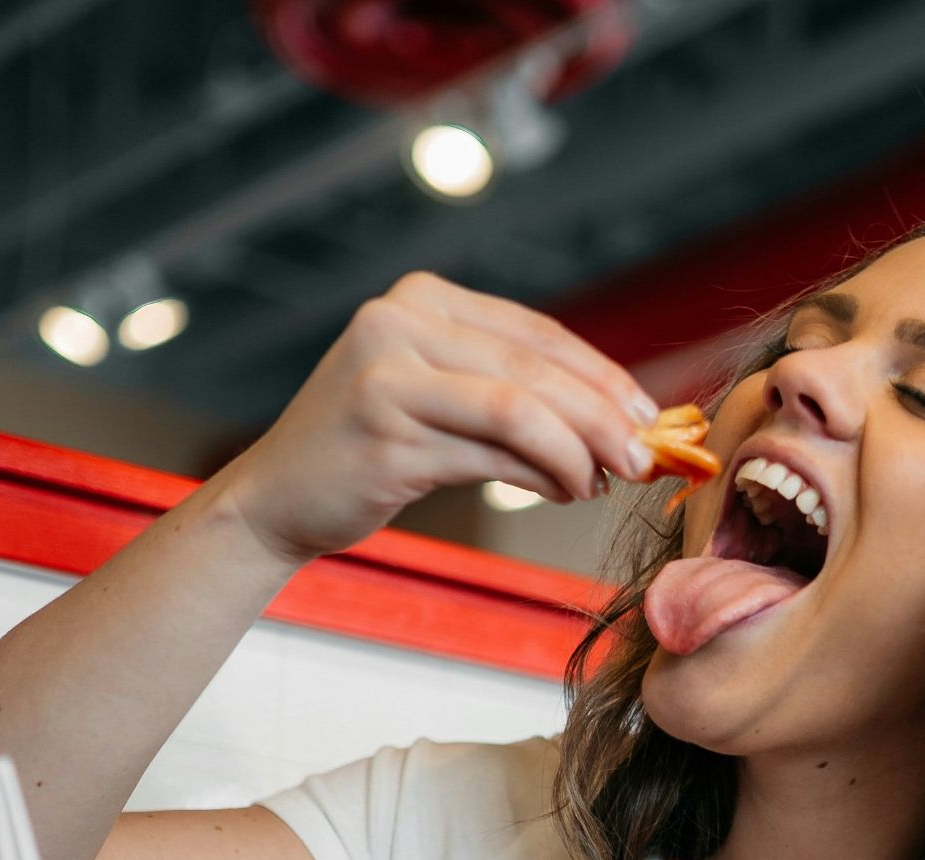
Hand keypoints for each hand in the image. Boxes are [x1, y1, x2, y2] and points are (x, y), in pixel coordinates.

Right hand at [211, 271, 659, 563]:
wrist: (276, 497)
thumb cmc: (372, 450)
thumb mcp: (441, 396)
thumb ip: (514, 390)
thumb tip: (621, 419)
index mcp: (421, 297)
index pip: (536, 332)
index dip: (602, 375)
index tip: (649, 416)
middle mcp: (398, 321)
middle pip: (535, 369)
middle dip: (603, 417)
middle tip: (645, 458)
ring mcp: (386, 374)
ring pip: (520, 409)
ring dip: (579, 452)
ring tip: (602, 481)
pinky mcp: (385, 430)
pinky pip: (491, 452)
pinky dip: (542, 474)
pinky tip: (564, 491)